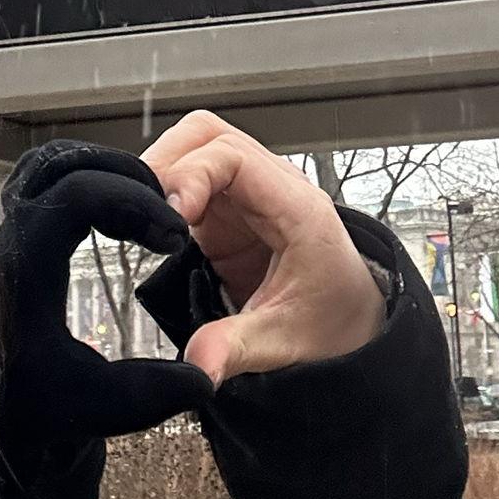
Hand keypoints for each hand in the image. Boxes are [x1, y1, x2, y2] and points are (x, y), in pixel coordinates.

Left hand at [0, 142, 212, 441]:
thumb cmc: (31, 411)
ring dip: (102, 174)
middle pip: (58, 162)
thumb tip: (206, 378)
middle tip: (164, 210)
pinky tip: (117, 221)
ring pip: (45, 166)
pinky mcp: (8, 242)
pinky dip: (85, 186)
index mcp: (22, 270)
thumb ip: (153, 393)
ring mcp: (2, 238)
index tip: (173, 235)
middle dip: (122, 173)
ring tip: (144, 209)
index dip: (136, 201)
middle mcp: (6, 243)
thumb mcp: (97, 406)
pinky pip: (43, 186)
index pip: (79, 194)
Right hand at [140, 112, 385, 386]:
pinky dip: (164, 194)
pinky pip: (189, 182)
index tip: (170, 213)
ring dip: (165, 173)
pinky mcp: (225, 216)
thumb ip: (238, 347)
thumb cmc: (336, 321)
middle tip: (145, 208)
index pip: (233, 155)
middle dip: (168, 162)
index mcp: (296, 207)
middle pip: (208, 135)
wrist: (353, 326)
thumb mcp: (287, 340)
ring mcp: (247, 198)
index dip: (192, 174)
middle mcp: (271, 190)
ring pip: (195, 150)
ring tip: (146, 217)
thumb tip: (196, 363)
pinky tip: (155, 228)